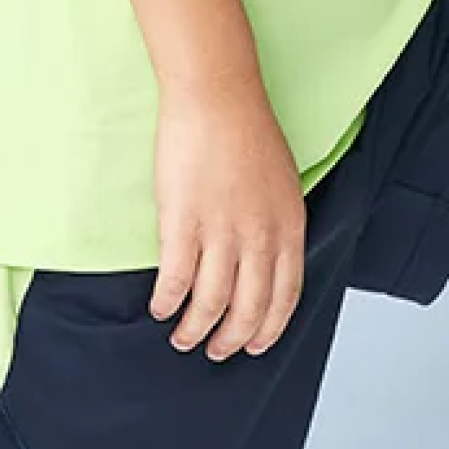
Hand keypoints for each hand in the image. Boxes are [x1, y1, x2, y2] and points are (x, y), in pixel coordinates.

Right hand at [150, 75, 306, 359]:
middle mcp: (260, 239)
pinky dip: (167, 301)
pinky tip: (160, 308)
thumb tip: (266, 260)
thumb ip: (278, 227)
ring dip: (195, 329)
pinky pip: (176, 280)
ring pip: (211, 304)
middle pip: (249, 310)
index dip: (269, 329)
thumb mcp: (284, 186)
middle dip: (232, 340)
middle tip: (217, 351)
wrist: (218, 97)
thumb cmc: (249, 133)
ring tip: (184, 339)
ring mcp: (222, 233)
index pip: (285, 298)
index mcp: (289, 230)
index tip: (256, 344)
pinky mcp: (183, 223)